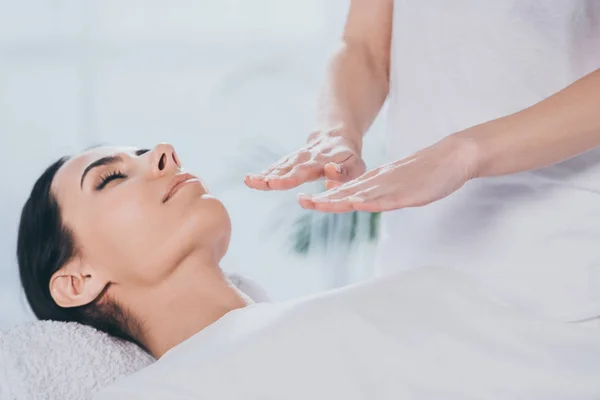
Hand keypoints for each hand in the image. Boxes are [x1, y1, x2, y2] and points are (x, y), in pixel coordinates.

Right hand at [244, 130, 365, 190]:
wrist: (335, 136)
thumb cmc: (348, 157)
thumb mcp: (355, 165)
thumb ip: (346, 171)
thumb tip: (330, 173)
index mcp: (324, 160)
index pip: (309, 169)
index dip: (295, 175)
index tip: (284, 181)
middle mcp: (307, 158)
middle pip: (291, 169)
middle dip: (279, 177)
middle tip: (268, 184)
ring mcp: (296, 159)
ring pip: (279, 168)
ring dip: (266, 176)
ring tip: (251, 182)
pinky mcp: (288, 162)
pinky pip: (274, 168)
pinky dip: (263, 175)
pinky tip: (249, 181)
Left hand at [297, 135, 479, 212]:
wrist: (452, 156)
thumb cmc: (425, 171)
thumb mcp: (396, 182)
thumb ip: (378, 191)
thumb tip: (359, 200)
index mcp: (377, 180)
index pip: (346, 190)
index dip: (325, 196)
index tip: (304, 200)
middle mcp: (381, 182)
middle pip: (349, 192)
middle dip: (325, 199)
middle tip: (302, 201)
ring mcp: (395, 186)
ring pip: (364, 195)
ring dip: (341, 200)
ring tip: (320, 204)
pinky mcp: (411, 192)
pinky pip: (390, 199)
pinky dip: (372, 202)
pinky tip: (358, 204)